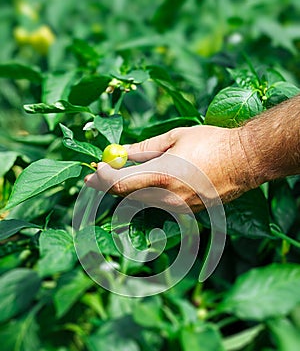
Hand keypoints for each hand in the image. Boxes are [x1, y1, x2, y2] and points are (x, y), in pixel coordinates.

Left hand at [85, 125, 258, 212]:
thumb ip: (143, 149)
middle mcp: (167, 198)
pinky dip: (152, 195)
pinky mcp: (188, 213)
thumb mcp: (175, 138)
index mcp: (161, 175)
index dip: (101, 179)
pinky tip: (160, 181)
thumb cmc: (212, 143)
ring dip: (131, 190)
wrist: (246, 161)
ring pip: (143, 202)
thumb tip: (121, 153)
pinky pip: (161, 205)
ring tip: (128, 174)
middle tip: (100, 174)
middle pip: (126, 197)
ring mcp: (178, 209)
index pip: (118, 184)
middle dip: (111, 185)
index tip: (92, 172)